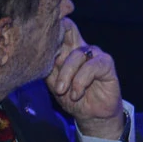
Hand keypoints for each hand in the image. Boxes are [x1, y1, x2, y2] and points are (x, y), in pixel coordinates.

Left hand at [45, 19, 125, 136]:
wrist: (92, 116)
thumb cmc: (72, 98)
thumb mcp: (53, 83)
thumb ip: (47, 67)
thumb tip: (36, 55)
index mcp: (66, 50)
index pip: (58, 29)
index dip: (49, 25)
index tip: (36, 31)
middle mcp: (80, 48)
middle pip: (69, 28)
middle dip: (59, 34)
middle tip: (51, 52)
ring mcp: (94, 54)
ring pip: (76, 55)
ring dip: (66, 75)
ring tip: (62, 91)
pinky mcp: (106, 64)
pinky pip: (91, 67)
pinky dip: (80, 82)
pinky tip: (76, 93)